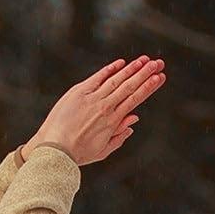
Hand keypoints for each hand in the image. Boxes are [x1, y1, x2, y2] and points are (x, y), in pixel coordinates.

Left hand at [22, 56, 165, 166]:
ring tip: (145, 60)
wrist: (54, 149)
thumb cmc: (77, 153)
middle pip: (130, 87)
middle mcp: (105, 107)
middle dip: (146, 74)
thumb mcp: (103, 150)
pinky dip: (110, 69)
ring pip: (117, 80)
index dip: (148, 87)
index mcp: (113, 122)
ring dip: (132, 69)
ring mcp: (92, 98)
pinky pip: (98, 77)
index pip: (135, 100)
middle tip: (159, 64)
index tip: (160, 78)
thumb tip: (134, 120)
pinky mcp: (79, 92)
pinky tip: (121, 63)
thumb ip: (120, 135)